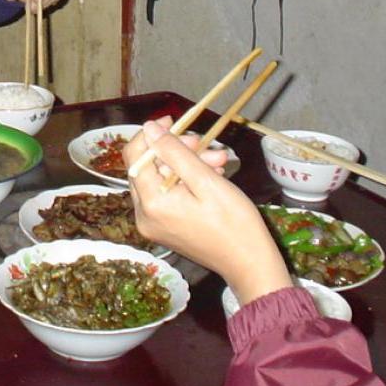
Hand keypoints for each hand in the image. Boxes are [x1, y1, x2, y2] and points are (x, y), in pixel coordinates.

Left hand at [125, 119, 290, 305]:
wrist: (250, 264)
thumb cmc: (234, 224)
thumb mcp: (206, 181)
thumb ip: (175, 153)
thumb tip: (149, 128)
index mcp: (151, 204)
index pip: (135, 157)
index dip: (151, 134)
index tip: (173, 121)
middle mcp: (144, 215)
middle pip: (149, 167)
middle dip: (177, 150)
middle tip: (207, 144)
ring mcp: (154, 224)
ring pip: (161, 178)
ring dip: (188, 164)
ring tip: (220, 161)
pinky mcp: (165, 228)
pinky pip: (168, 194)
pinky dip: (187, 181)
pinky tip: (213, 176)